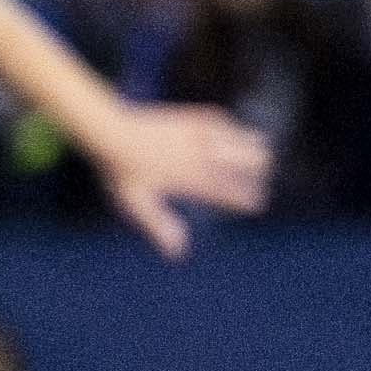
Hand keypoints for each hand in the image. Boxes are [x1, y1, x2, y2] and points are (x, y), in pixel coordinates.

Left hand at [88, 101, 275, 259]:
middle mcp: (204, 158)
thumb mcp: (137, 205)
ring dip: (252, 148)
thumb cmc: (122, 172)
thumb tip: (178, 253)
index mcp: (195, 182)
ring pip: (246, 139)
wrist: (111, 132)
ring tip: (253, 154)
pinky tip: (229, 133)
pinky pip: (225, 122)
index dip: (249, 200)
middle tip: (256, 176)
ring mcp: (201, 135)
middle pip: (253, 162)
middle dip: (259, 172)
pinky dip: (232, 130)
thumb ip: (160, 227)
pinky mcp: (194, 117)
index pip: (237, 194)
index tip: (254, 203)